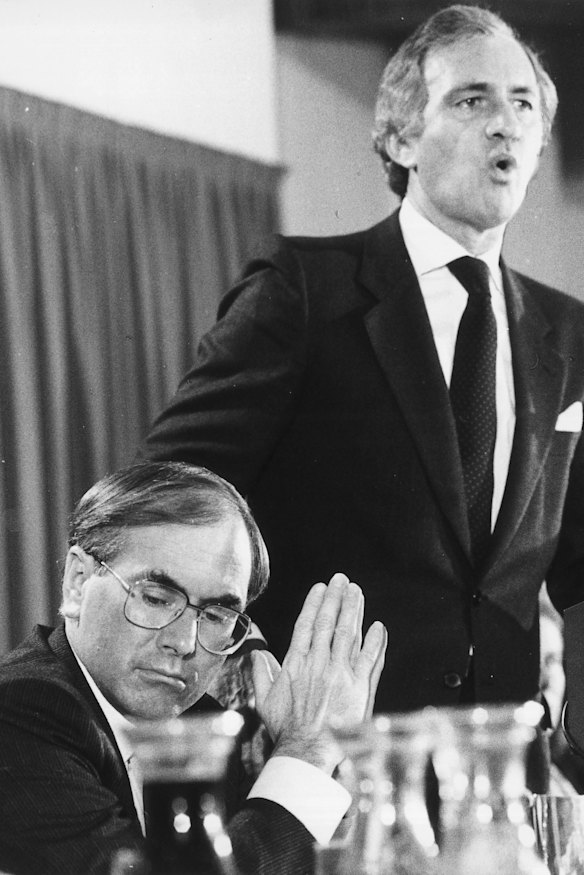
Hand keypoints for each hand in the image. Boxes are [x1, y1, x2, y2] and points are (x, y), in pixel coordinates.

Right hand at [251, 573, 386, 771]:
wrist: (307, 751)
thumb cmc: (285, 730)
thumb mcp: (265, 701)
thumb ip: (261, 674)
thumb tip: (257, 654)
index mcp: (296, 663)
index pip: (306, 625)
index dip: (314, 603)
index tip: (320, 587)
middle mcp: (319, 663)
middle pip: (329, 622)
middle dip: (336, 598)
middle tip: (342, 579)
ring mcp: (340, 674)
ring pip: (349, 633)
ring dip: (354, 610)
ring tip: (357, 592)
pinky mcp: (359, 688)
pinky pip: (370, 658)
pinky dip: (375, 641)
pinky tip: (379, 626)